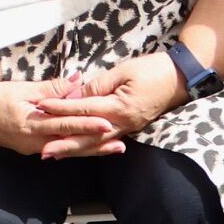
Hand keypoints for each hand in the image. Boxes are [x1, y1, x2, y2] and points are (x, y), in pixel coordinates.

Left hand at [23, 52, 183, 160]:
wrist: (182, 78)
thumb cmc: (154, 69)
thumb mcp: (123, 70)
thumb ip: (98, 85)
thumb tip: (75, 96)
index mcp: (120, 106)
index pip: (84, 108)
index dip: (61, 107)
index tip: (41, 107)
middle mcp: (123, 122)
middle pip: (88, 136)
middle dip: (64, 143)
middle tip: (43, 151)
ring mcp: (128, 127)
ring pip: (96, 142)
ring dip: (74, 149)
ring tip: (54, 155)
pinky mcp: (130, 127)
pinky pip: (106, 140)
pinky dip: (90, 146)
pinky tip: (78, 148)